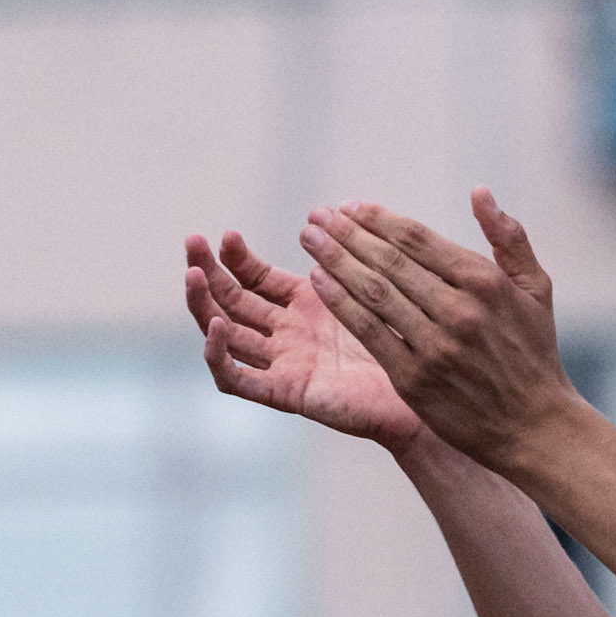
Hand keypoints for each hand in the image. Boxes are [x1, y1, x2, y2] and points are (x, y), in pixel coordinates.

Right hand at [184, 230, 423, 451]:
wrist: (424, 399)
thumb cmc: (406, 346)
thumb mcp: (370, 291)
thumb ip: (344, 261)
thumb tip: (323, 216)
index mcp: (306, 308)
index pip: (255, 278)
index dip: (236, 257)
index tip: (228, 235)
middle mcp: (288, 335)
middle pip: (231, 301)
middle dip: (207, 271)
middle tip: (191, 242)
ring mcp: (284, 364)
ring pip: (225, 335)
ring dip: (202, 304)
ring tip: (192, 276)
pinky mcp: (286, 394)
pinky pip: (239, 380)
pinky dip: (220, 356)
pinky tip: (216, 327)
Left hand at [294, 188, 574, 477]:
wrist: (533, 428)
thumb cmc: (534, 354)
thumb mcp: (536, 290)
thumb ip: (509, 238)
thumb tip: (480, 192)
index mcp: (485, 283)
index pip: (417, 238)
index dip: (377, 219)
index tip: (349, 207)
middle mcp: (459, 311)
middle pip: (389, 261)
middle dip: (346, 234)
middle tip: (316, 217)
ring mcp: (435, 347)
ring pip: (374, 292)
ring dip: (335, 261)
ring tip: (310, 240)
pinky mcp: (415, 380)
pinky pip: (370, 332)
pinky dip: (341, 304)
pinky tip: (319, 282)